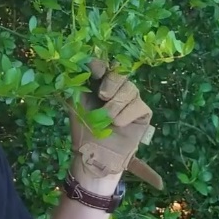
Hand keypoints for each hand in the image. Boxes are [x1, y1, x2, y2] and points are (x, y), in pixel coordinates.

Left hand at [67, 59, 163, 190]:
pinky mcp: (142, 112)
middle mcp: (116, 89)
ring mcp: (131, 100)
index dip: (100, 65)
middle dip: (111, 83)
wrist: (94, 154)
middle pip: (120, 73)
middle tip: (102, 96)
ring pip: (130, 88)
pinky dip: (126, 114)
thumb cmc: (83, 131)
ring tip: (107, 119)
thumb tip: (78, 64)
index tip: (94, 71)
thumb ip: (78, 84)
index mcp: (99, 83)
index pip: (103, 65)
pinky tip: (117, 124)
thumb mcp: (75, 104)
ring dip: (116, 104)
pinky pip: (138, 105)